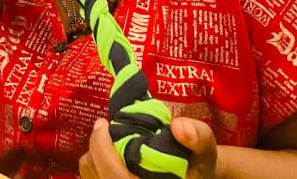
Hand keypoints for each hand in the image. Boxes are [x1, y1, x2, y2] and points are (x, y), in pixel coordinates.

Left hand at [79, 118, 220, 178]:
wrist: (197, 175)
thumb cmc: (198, 164)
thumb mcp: (206, 150)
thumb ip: (198, 137)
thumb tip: (178, 126)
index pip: (113, 175)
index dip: (101, 147)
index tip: (103, 123)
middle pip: (94, 171)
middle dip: (98, 147)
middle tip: (107, 129)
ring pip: (90, 173)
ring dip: (96, 155)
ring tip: (111, 143)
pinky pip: (93, 176)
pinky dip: (97, 163)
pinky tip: (112, 155)